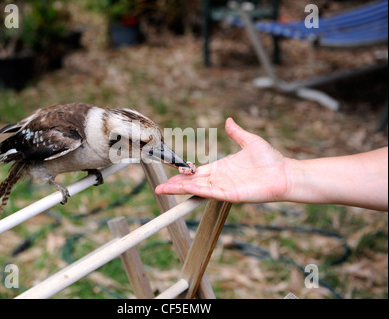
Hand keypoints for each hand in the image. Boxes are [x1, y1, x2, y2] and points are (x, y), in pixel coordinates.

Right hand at [155, 118, 289, 202]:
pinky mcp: (231, 194)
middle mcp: (220, 179)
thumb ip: (236, 133)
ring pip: (197, 189)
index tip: (170, 174)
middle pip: (193, 182)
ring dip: (180, 189)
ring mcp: (224, 187)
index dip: (183, 174)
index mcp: (222, 168)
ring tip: (164, 190)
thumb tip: (229, 121)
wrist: (285, 173)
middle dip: (176, 185)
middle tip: (160, 187)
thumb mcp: (250, 141)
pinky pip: (210, 192)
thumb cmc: (270, 159)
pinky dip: (196, 190)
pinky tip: (183, 188)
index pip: (197, 172)